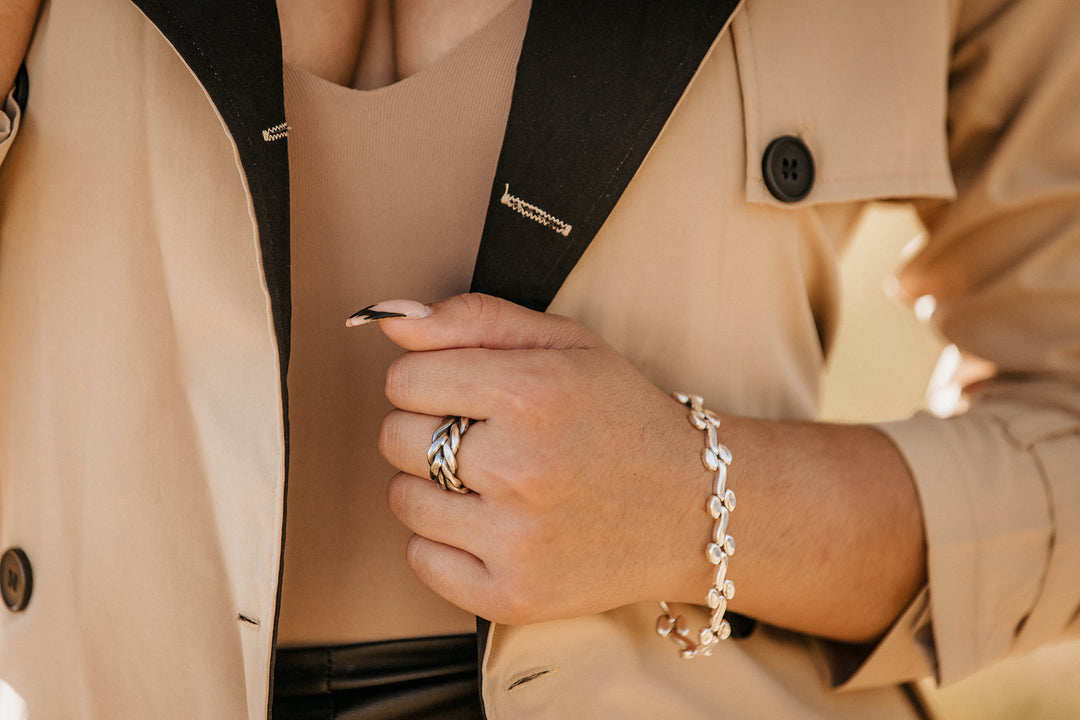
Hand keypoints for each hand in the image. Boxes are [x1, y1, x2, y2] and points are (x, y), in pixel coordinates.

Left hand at [373, 294, 714, 624]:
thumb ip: (472, 319)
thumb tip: (388, 319)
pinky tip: (491, 525)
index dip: (430, 381)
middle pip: (396, 439)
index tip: (467, 392)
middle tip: (485, 436)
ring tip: (491, 482)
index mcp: (531, 393)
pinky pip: (421, 560)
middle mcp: (521, 468)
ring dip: (433, 486)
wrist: (692, 507)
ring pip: (403, 500)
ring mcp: (516, 540)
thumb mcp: (565, 344)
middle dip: (428, 429)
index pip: (404, 380)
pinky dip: (442, 542)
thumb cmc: (620, 415)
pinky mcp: (513, 595)